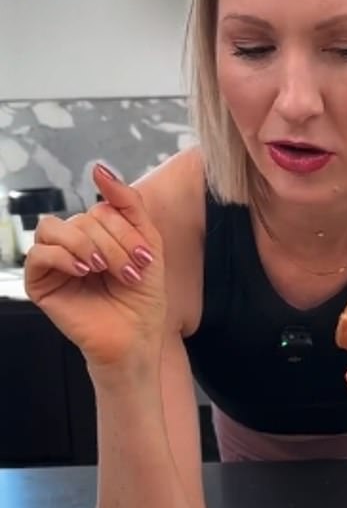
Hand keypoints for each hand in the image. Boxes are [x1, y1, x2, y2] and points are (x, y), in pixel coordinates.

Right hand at [24, 164, 166, 367]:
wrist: (137, 339)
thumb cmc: (143, 297)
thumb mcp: (147, 241)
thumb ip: (128, 203)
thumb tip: (99, 169)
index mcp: (99, 234)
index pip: (101, 209)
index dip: (124, 229)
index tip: (145, 257)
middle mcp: (74, 244)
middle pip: (81, 218)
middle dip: (111, 242)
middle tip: (129, 271)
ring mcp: (55, 262)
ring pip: (54, 227)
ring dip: (86, 245)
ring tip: (102, 269)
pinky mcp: (40, 283)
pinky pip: (38, 253)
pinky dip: (63, 257)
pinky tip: (84, 271)